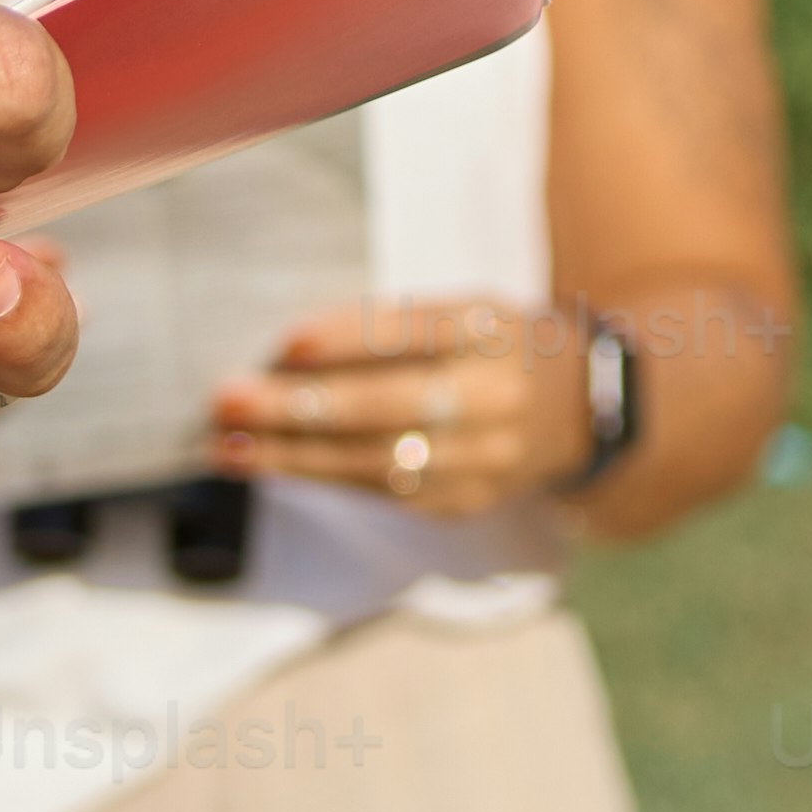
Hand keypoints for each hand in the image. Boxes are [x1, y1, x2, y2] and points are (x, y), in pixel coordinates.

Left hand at [219, 294, 582, 519]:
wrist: (583, 411)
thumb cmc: (498, 345)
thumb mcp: (466, 311)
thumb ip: (393, 327)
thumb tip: (290, 353)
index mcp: (491, 331)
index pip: (416, 333)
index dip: (350, 340)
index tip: (285, 346)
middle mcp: (493, 397)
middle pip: (388, 408)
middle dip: (301, 409)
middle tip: (228, 402)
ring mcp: (484, 459)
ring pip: (379, 464)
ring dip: (295, 458)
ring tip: (231, 448)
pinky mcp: (466, 501)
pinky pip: (387, 492)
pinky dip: (324, 478)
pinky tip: (275, 467)